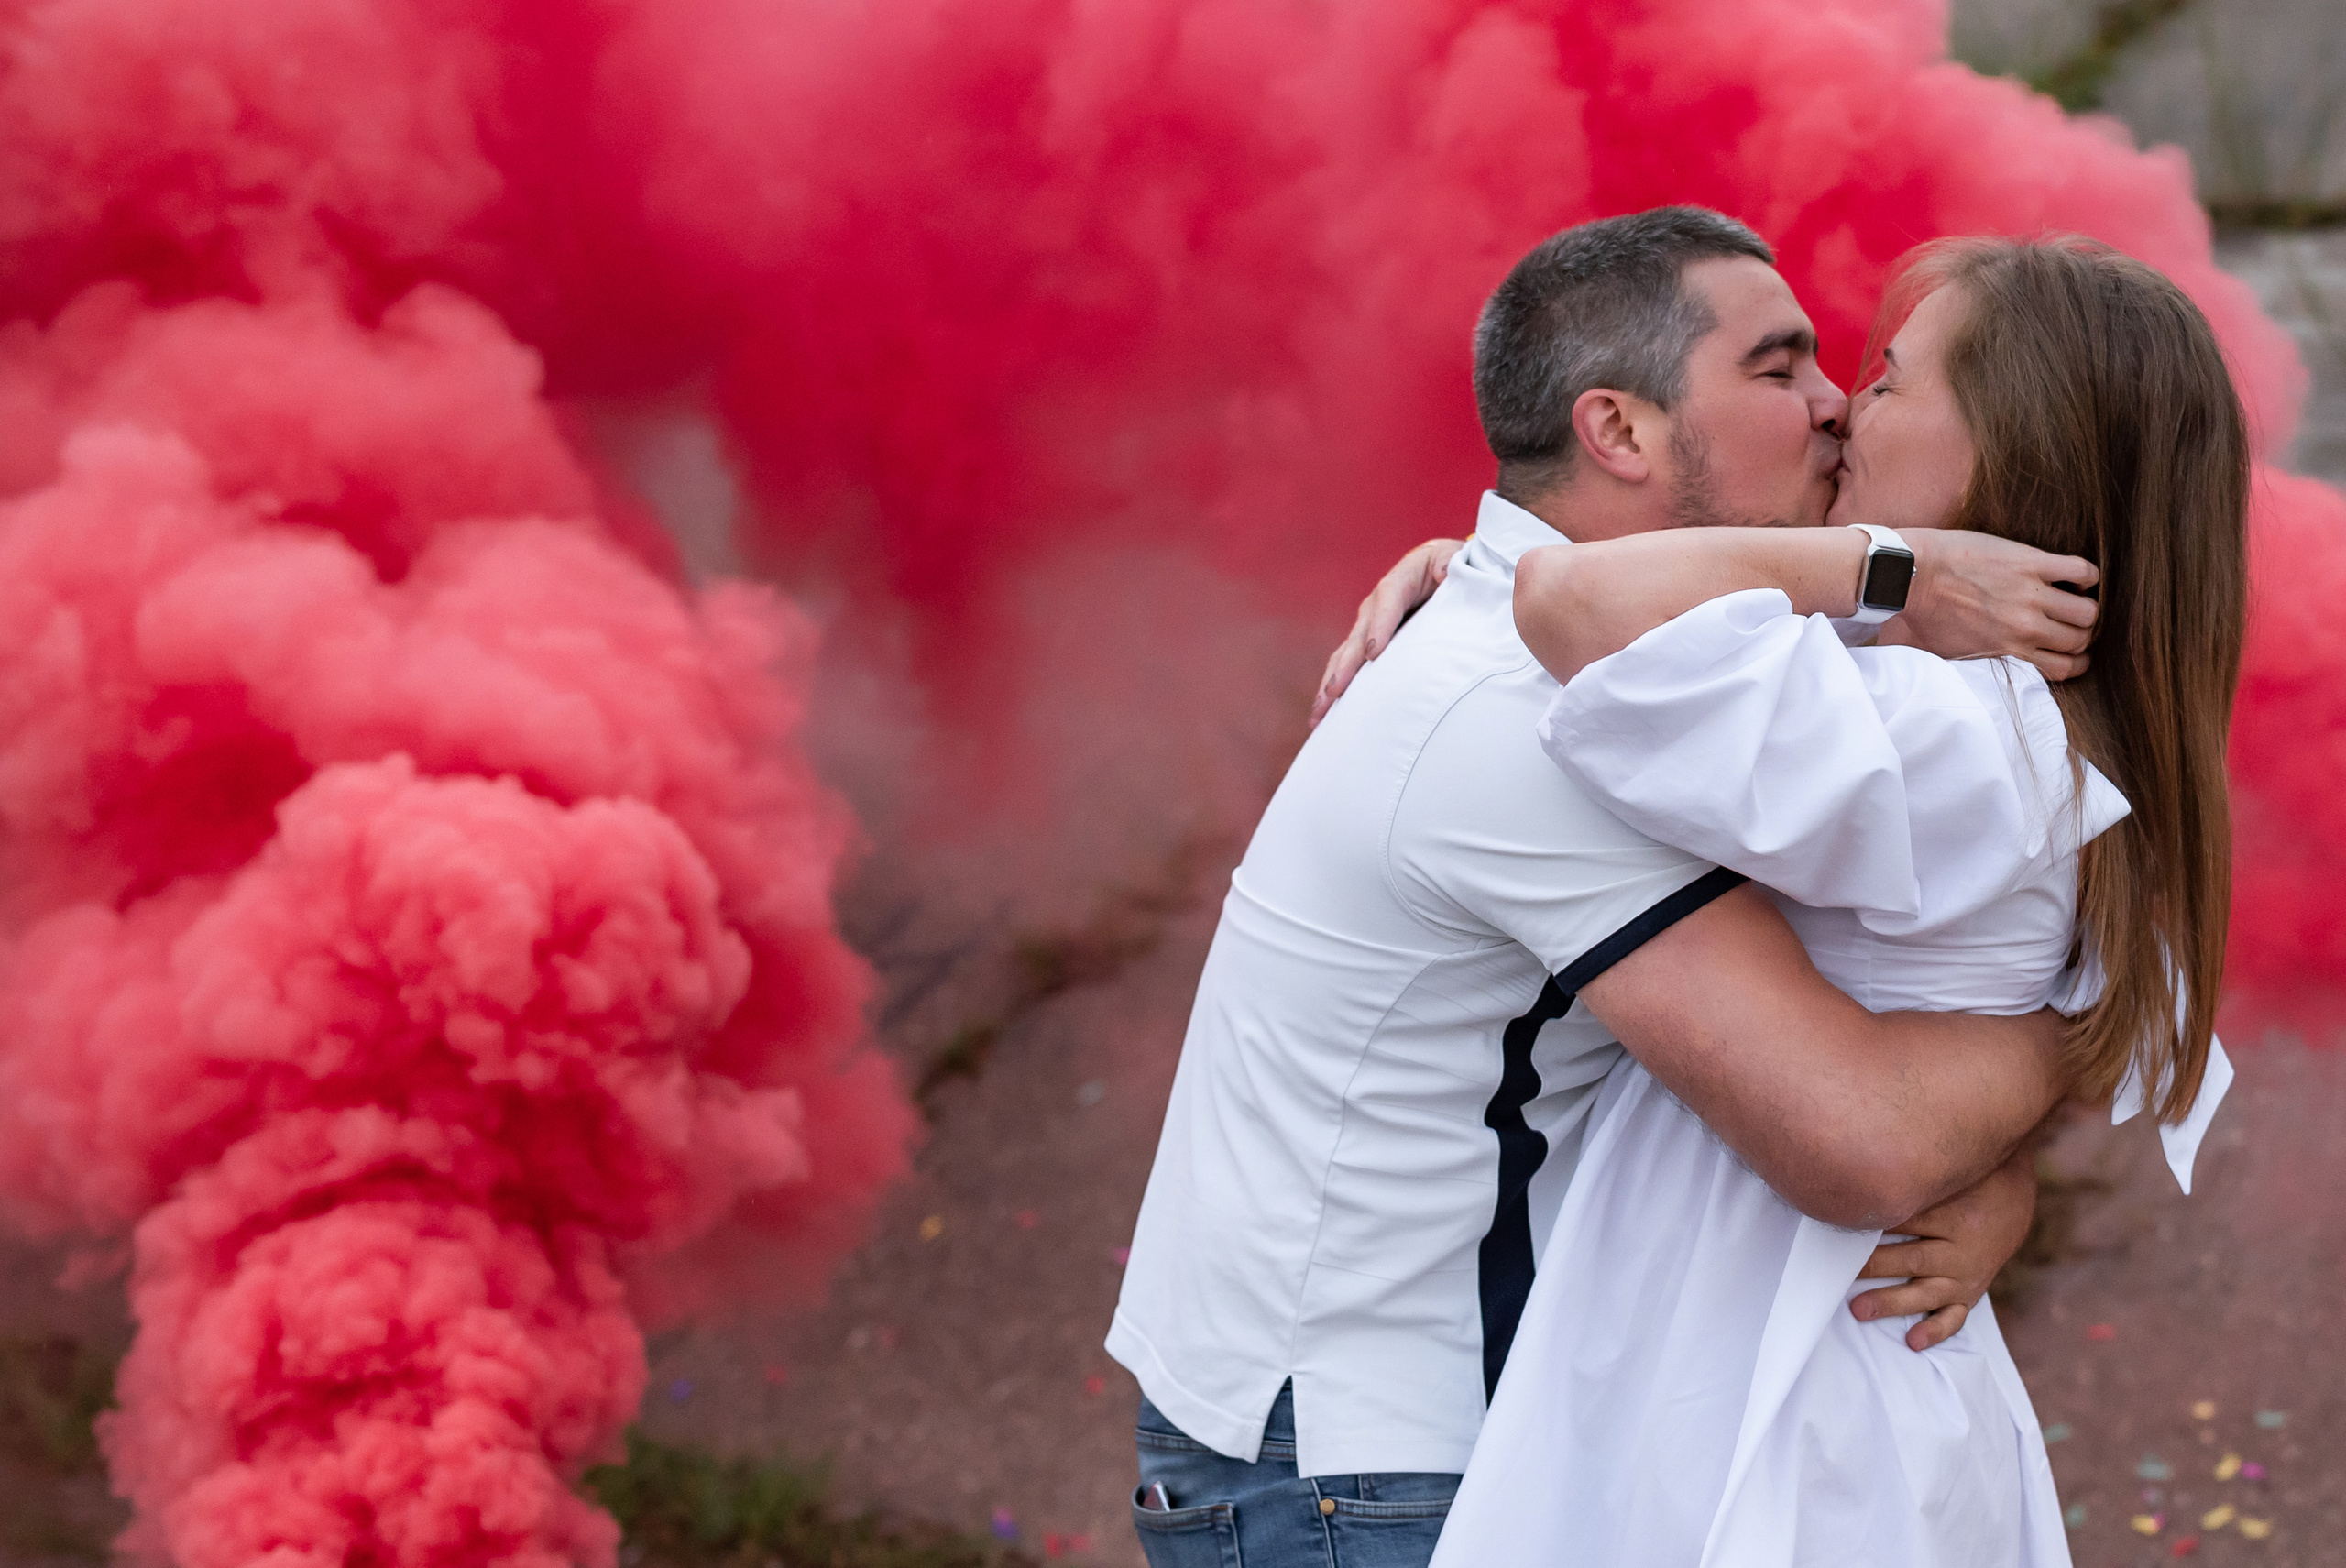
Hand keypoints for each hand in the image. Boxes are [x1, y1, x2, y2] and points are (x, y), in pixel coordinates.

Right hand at [1309, 538, 1466, 726]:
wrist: (1445, 571)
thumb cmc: (1456, 569)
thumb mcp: (1458, 561)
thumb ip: (1452, 565)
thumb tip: (1445, 572)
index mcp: (1403, 578)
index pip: (1389, 599)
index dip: (1380, 625)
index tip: (1374, 651)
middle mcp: (1379, 603)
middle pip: (1360, 633)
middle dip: (1346, 664)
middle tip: (1335, 690)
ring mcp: (1370, 626)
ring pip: (1347, 654)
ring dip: (1332, 682)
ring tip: (1319, 711)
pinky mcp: (1370, 645)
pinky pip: (1350, 666)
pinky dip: (1336, 688)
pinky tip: (1324, 714)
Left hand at [1851, 1142, 2035, 1350]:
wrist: (2011, 1203)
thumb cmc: (1964, 1187)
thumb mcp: (1942, 1181)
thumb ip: (1909, 1189)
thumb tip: (1860, 1188)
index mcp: (1952, 1216)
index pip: (1906, 1222)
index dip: (1873, 1226)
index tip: (1839, 1230)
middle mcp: (1960, 1250)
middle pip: (1913, 1258)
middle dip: (1875, 1267)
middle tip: (1840, 1272)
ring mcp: (1967, 1276)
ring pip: (1927, 1292)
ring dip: (1893, 1302)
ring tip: (1860, 1309)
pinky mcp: (1971, 1294)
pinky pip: (1954, 1316)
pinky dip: (1935, 1330)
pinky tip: (1913, 1341)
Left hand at [1883, 529, 2099, 680]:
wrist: (1910, 573)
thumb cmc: (1922, 613)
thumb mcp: (1947, 653)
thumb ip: (1975, 661)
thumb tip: (1982, 669)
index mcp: (2008, 648)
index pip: (2063, 668)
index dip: (2075, 662)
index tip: (2074, 653)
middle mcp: (2026, 626)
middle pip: (2080, 639)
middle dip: (2082, 634)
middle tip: (2074, 622)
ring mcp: (2030, 593)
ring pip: (2087, 611)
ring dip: (2087, 606)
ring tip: (2076, 598)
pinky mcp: (2030, 562)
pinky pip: (2080, 570)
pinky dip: (2088, 575)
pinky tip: (2076, 575)